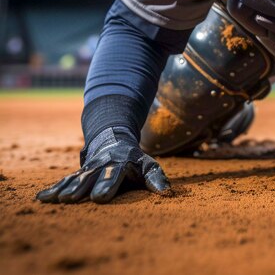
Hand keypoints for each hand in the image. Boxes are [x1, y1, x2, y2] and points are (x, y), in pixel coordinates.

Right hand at [36, 127, 170, 203]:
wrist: (114, 140)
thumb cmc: (135, 160)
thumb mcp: (149, 165)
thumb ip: (156, 178)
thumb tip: (167, 193)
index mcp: (121, 164)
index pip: (115, 175)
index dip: (108, 185)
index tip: (101, 197)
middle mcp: (103, 165)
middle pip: (91, 177)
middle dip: (82, 187)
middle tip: (71, 199)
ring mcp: (89, 168)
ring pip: (76, 178)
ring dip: (65, 188)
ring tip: (55, 200)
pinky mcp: (78, 173)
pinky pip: (65, 180)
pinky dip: (54, 188)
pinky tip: (41, 198)